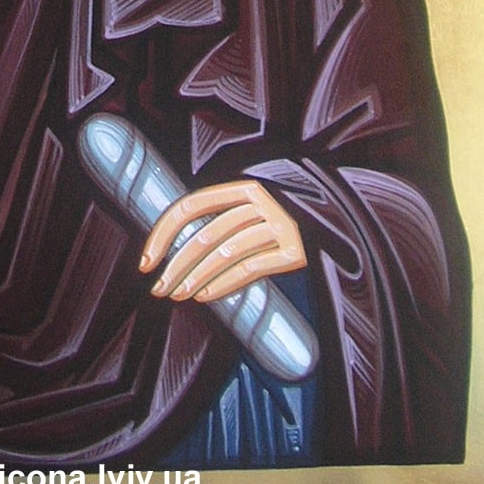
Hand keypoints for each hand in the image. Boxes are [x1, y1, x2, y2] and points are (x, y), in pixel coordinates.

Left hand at [139, 181, 306, 303]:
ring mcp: (280, 224)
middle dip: (176, 266)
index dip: (163, 234)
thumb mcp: (248, 214)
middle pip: (205, 234)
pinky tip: (206, 296)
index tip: (146, 263)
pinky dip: (224, 283)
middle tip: (159, 290)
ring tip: (179, 296)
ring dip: (195, 278)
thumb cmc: (279, 228)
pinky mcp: (295, 250)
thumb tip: (167, 254)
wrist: (337, 233)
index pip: (189, 206)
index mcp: (241, 186)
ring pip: (225, 252)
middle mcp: (260, 200)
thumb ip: (216, 223)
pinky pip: (250, 267)